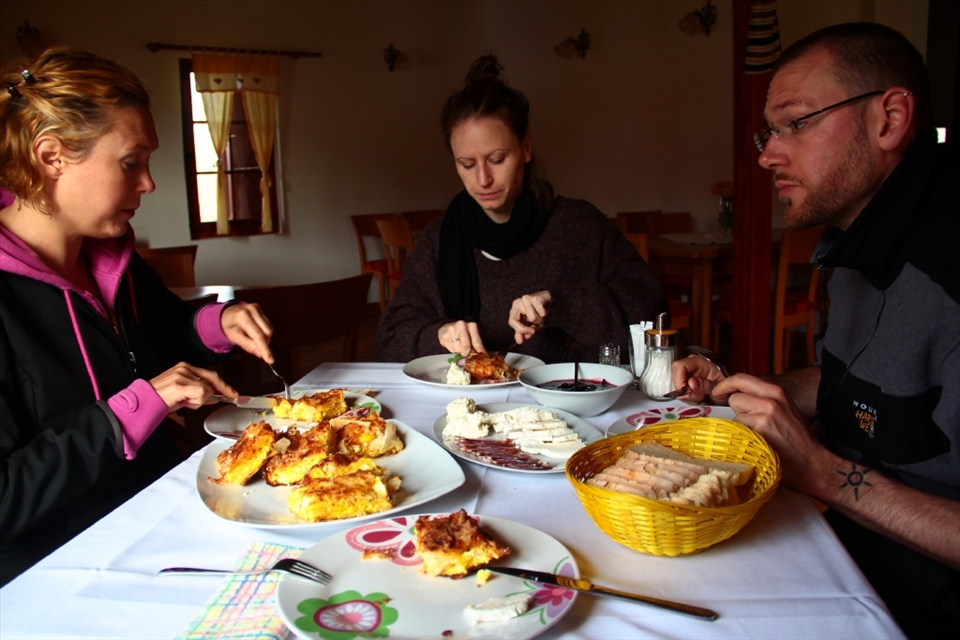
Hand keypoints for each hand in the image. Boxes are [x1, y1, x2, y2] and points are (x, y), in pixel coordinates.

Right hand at [150, 362, 237, 411]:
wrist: (145, 400)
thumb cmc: (161, 397)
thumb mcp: (183, 393)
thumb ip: (198, 392)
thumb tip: (214, 397)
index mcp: (185, 367)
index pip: (210, 374)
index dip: (223, 385)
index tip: (232, 392)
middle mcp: (185, 368)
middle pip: (211, 380)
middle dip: (220, 391)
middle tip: (226, 397)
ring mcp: (183, 375)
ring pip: (206, 390)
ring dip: (198, 401)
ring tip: (183, 401)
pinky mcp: (181, 384)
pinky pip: (201, 394)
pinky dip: (195, 402)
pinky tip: (183, 402)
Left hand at [221, 302, 273, 362]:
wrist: (225, 314)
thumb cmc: (228, 326)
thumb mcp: (234, 338)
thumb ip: (247, 345)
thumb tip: (260, 354)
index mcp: (242, 317)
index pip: (258, 335)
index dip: (265, 348)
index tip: (270, 359)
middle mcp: (252, 310)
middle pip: (267, 332)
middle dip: (264, 343)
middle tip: (256, 348)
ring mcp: (257, 308)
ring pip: (269, 329)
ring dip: (265, 338)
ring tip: (253, 338)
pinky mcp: (261, 310)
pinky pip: (268, 325)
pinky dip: (264, 332)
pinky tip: (255, 332)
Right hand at [438, 321, 483, 355]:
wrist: (446, 328)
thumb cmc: (463, 334)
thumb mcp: (472, 336)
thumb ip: (476, 344)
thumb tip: (482, 355)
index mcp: (471, 325)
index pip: (476, 340)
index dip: (479, 349)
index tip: (482, 356)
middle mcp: (461, 325)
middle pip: (466, 345)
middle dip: (466, 352)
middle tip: (466, 354)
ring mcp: (451, 330)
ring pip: (458, 349)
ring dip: (459, 352)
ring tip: (458, 347)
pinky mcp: (444, 337)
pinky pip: (451, 350)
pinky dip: (453, 351)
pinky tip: (453, 345)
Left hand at [508, 290, 550, 343]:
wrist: (550, 299)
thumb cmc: (538, 312)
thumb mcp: (530, 324)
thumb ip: (523, 332)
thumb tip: (519, 341)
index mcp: (514, 309)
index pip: (511, 322)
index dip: (520, 330)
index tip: (529, 334)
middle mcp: (517, 303)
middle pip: (516, 321)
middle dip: (526, 328)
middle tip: (535, 328)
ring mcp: (525, 299)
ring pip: (531, 318)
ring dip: (539, 320)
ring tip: (541, 316)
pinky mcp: (535, 298)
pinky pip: (541, 313)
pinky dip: (545, 314)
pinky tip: (545, 309)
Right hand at [671, 355, 727, 403]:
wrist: (728, 393)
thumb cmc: (726, 388)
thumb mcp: (719, 388)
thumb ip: (706, 385)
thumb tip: (691, 383)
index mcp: (699, 362)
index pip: (679, 366)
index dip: (679, 381)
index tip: (687, 394)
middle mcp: (690, 365)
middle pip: (675, 377)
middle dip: (685, 391)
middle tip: (699, 397)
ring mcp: (687, 374)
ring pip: (677, 387)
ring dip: (687, 396)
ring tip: (701, 398)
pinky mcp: (685, 383)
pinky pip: (680, 392)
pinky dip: (688, 398)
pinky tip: (697, 398)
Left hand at [713, 374, 831, 491]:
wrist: (813, 463)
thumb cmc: (797, 440)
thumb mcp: (784, 409)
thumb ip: (762, 399)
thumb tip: (736, 395)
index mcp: (777, 392)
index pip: (742, 378)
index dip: (725, 385)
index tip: (718, 392)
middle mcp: (770, 400)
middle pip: (734, 398)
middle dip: (737, 411)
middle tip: (750, 424)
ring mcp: (763, 416)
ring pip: (734, 416)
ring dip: (740, 426)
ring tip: (758, 437)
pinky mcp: (758, 431)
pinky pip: (737, 430)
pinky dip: (741, 438)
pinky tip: (756, 445)